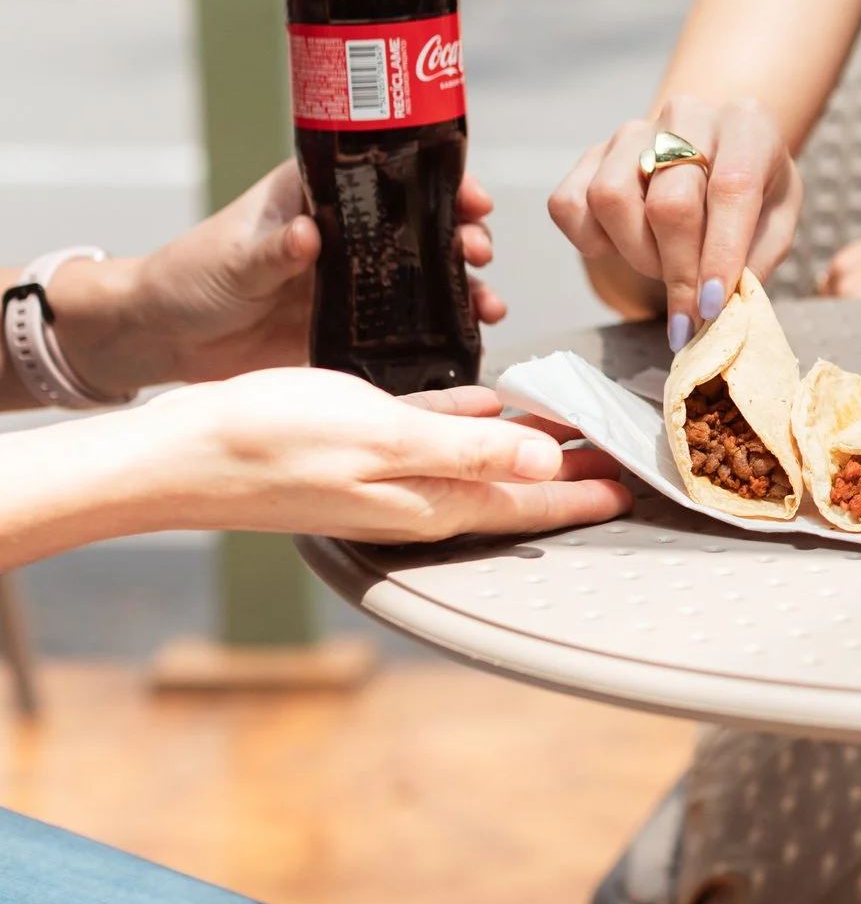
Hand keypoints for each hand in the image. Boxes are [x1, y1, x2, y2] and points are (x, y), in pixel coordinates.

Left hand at [55, 161, 503, 393]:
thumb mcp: (231, 257)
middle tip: (476, 251)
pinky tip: (467, 338)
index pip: (395, 175)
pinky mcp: (356, 328)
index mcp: (323, 197)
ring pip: (428, 277)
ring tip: (486, 304)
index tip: (471, 196)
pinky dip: (445, 330)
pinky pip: (411, 327)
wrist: (165, 338)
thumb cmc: (191, 276)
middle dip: (463, 235)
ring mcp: (357, 282)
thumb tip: (309, 233)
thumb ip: (272, 248)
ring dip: (465, 287)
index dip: (441, 181)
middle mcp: (350, 235)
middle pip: (426, 226)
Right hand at [133, 370, 631, 543]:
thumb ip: (468, 450)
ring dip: (530, 447)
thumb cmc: (272, 441)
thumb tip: (542, 464)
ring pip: (481, 460)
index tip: (638, 484)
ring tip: (578, 430)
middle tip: (627, 455)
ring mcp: (387, 476)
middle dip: (574, 475)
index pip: (530, 503)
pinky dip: (473, 420)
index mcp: (431, 500)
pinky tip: (493, 400)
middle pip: (516, 487)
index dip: (586, 493)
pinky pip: (437, 434)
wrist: (179, 451)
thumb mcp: (384, 436)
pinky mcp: (360, 447)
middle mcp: (416, 496)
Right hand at [548, 98, 799, 348]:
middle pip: (668, 202)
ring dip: (636, 254)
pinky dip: (590, 241)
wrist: (714, 154)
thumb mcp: (777, 222)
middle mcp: (688, 116)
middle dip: (677, 270)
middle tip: (689, 308)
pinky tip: (621, 246)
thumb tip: (722, 310)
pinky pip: (568, 204)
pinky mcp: (592, 153)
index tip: (712, 307)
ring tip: (663, 266)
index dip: (720, 254)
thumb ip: (756, 260)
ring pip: (611, 199)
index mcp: (747, 126)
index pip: (732, 188)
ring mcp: (633, 131)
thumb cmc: (753, 193)